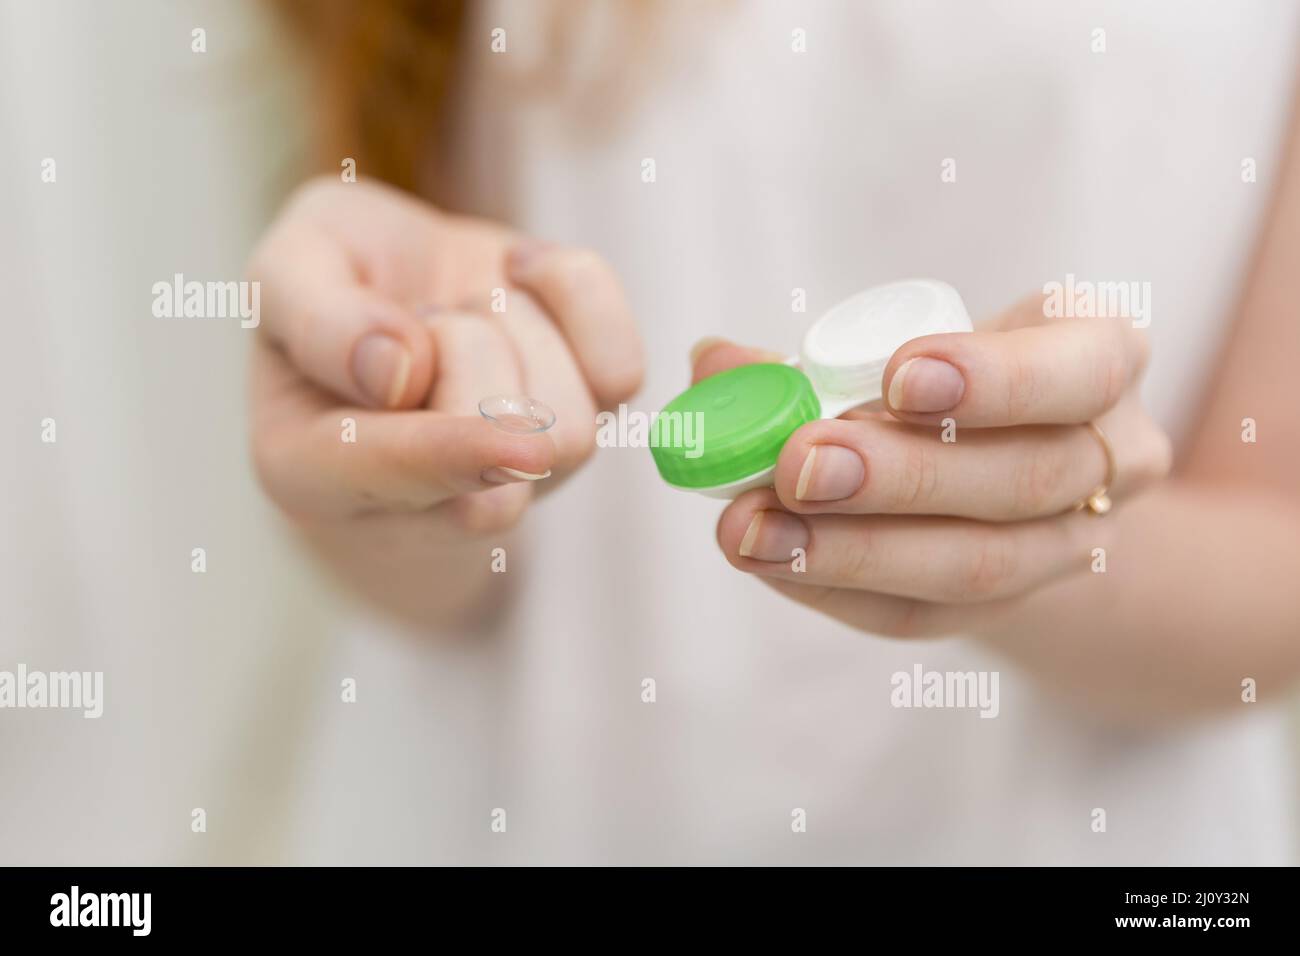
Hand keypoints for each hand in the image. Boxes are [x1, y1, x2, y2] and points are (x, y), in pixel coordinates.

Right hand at [247, 178, 641, 620]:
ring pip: (571, 420)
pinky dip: (575, 295)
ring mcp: (516, 479)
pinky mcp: (583, 426)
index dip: (445, 450)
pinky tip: (519, 284)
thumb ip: (315, 314)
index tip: (505, 438)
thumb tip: (393, 372)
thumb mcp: (286, 268)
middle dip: (470, 342)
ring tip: (461, 314)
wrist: (400, 291)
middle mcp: (423, 501)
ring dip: (517, 326)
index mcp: (310, 470)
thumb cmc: (331, 285)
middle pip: (505, 445)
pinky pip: (620, 369)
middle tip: (422, 316)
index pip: (393, 478)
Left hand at [700, 295, 1171, 636]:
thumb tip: (714, 367)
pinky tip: (768, 559)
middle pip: (1024, 480)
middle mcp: (1109, 460)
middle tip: (796, 462)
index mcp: (1099, 360)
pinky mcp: (1002, 609)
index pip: (1083, 369)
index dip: (997, 379)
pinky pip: (922, 614)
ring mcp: (1066, 548)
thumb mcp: (899, 347)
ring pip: (976, 565)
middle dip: (901, 475)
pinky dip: (835, 587)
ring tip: (751, 526)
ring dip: (853, 549)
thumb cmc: (943, 385)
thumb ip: (808, 357)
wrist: (997, 471)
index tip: (896, 378)